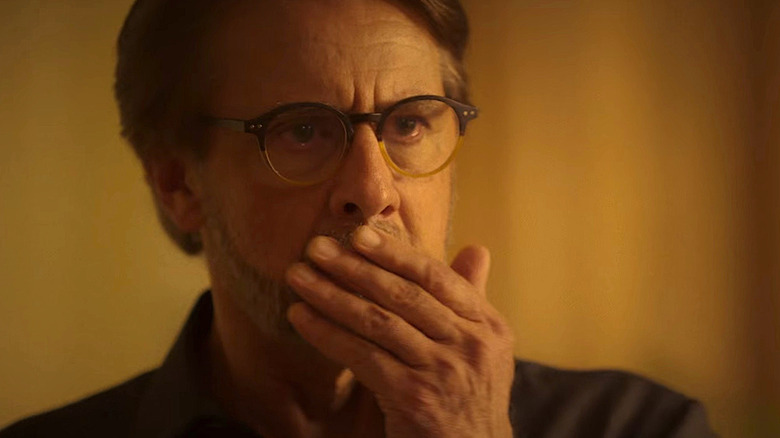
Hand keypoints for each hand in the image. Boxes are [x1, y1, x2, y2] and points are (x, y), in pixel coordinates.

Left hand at [285, 225, 514, 437]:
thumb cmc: (470, 394)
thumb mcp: (485, 345)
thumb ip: (472, 297)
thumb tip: (475, 249)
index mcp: (487, 323)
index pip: (435, 277)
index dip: (395, 253)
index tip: (357, 235)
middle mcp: (470, 344)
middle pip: (403, 295)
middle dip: (354, 267)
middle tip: (315, 247)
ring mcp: (443, 371)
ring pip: (378, 322)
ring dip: (332, 296)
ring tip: (299, 277)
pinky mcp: (414, 398)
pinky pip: (362, 357)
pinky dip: (328, 334)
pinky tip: (302, 318)